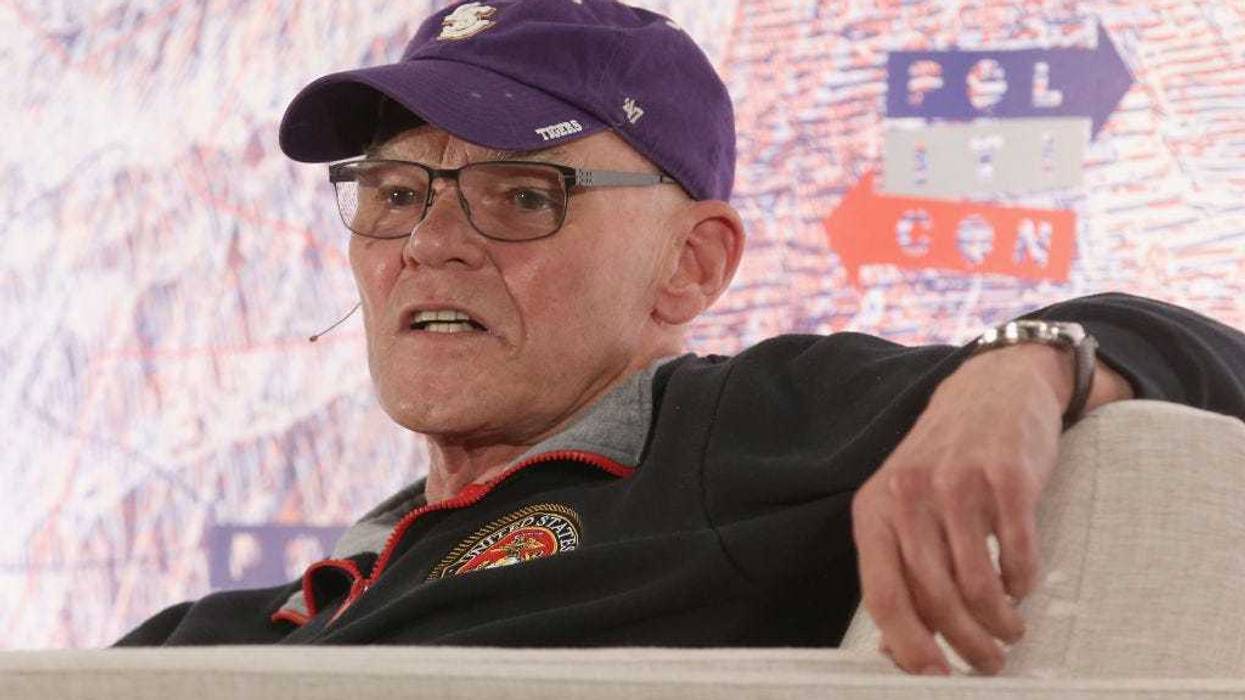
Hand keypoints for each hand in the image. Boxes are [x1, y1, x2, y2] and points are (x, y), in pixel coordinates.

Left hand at [850, 344, 1129, 674]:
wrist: (993, 390)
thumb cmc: (945, 462)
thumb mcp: (903, 506)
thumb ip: (898, 567)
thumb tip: (897, 647)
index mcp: (873, 510)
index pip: (883, 595)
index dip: (908, 646)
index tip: (934, 677)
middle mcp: (908, 496)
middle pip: (934, 598)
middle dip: (966, 644)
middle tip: (989, 662)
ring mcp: (957, 485)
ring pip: (976, 584)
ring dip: (999, 622)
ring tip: (1010, 631)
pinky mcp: (1007, 478)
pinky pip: (1016, 554)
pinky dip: (1023, 583)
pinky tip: (1023, 586)